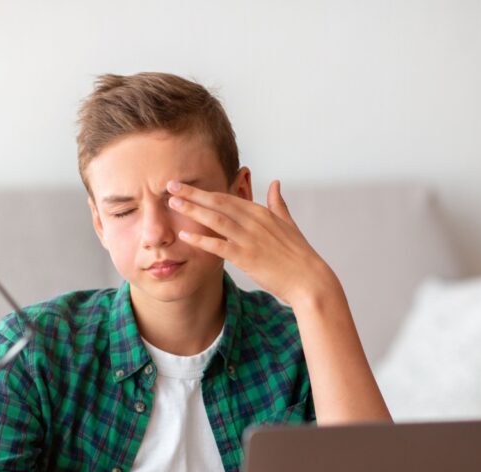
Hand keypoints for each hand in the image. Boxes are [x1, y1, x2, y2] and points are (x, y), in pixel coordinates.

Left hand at [169, 179, 337, 305]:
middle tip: (171, 185)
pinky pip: (218, 245)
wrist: (309, 279)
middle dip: (192, 193)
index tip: (187, 185)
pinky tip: (184, 236)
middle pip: (217, 202)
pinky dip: (200, 239)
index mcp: (261, 212)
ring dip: (192, 210)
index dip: (206, 190)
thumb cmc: (299, 254)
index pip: (228, 196)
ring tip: (172, 204)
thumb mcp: (289, 223)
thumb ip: (278, 203)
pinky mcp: (246, 257)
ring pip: (215, 219)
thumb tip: (276, 183)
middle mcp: (253, 221)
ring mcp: (249, 238)